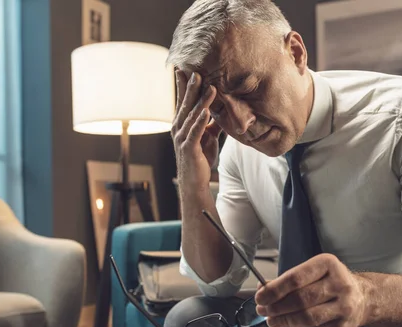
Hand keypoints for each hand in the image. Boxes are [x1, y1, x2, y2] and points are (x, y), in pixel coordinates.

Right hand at [172, 70, 221, 190]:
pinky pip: (195, 132)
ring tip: (209, 86)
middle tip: (196, 70)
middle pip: (186, 104)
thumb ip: (211, 123)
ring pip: (192, 116)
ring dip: (201, 101)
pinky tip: (206, 111)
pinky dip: (200, 121)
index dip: (185, 85)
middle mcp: (179, 128)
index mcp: (182, 124)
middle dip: (191, 86)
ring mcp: (183, 138)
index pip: (183, 101)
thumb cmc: (200, 159)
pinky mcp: (189, 148)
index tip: (186, 68)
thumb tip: (222, 110)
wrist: (195, 183)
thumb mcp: (208, 137)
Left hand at [255, 253, 367, 326]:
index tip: (260, 296)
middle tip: (262, 309)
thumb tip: (263, 288)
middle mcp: (340, 284)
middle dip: (276, 307)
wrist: (363, 298)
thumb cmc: (331, 282)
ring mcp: (344, 308)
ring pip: (306, 318)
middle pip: (300, 299)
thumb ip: (288, 280)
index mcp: (328, 265)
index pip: (295, 278)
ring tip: (271, 319)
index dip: (274, 290)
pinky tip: (289, 323)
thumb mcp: (312, 272)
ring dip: (283, 320)